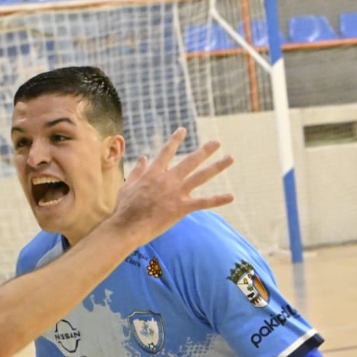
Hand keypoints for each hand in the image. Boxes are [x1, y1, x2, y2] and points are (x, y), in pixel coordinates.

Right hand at [109, 128, 233, 244]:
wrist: (127, 226)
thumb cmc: (125, 208)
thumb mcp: (127, 185)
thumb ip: (137, 171)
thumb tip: (143, 157)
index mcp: (154, 173)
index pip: (167, 152)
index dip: (175, 140)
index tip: (183, 130)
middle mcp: (168, 179)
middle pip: (190, 160)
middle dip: (204, 150)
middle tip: (216, 142)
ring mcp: (176, 192)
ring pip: (201, 176)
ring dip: (217, 166)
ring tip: (230, 158)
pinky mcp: (181, 207)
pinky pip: (203, 202)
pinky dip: (218, 199)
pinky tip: (231, 196)